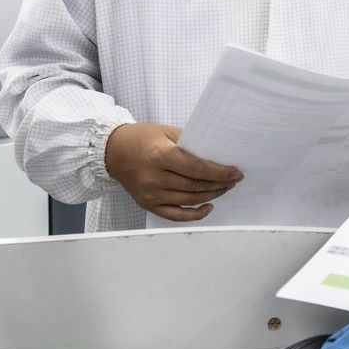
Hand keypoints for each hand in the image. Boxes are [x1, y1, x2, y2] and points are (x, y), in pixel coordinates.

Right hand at [104, 122, 241, 222]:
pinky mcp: (148, 204)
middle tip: (234, 180)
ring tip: (225, 188)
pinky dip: (194, 214)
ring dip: (212, 195)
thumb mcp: (167, 132)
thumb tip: (217, 155)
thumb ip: (191, 144)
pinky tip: (208, 206)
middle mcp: (154, 178)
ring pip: (189, 200)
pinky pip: (175, 215)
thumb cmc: (142, 138)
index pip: (197, 169)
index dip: (220, 173)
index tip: (236, 173)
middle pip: (196, 186)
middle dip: (220, 184)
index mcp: (161, 156)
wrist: (113, 152)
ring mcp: (150, 194)